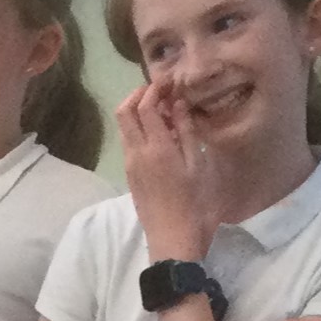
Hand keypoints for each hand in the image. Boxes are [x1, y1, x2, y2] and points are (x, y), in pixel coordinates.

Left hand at [117, 81, 222, 263]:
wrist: (172, 240)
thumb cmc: (194, 203)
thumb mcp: (197, 163)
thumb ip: (186, 131)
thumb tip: (177, 104)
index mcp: (155, 148)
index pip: (145, 106)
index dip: (155, 87)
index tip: (171, 80)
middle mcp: (136, 154)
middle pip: (124, 112)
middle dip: (139, 94)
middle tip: (162, 91)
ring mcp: (130, 166)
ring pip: (124, 128)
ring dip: (138, 112)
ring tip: (165, 110)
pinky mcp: (131, 176)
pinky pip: (129, 143)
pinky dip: (140, 129)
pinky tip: (161, 132)